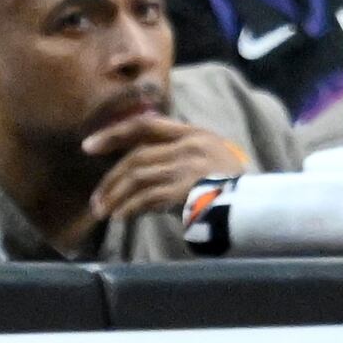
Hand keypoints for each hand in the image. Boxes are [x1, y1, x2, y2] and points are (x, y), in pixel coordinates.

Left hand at [84, 109, 253, 223]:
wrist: (254, 205)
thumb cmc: (231, 187)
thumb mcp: (210, 159)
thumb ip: (180, 156)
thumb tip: (140, 168)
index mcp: (195, 134)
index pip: (146, 126)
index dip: (114, 134)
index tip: (89, 145)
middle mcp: (189, 146)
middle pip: (137, 156)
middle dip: (111, 178)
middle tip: (96, 198)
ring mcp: (187, 167)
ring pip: (137, 176)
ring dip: (115, 195)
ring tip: (104, 211)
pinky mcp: (184, 190)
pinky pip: (146, 197)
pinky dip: (129, 208)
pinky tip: (122, 217)